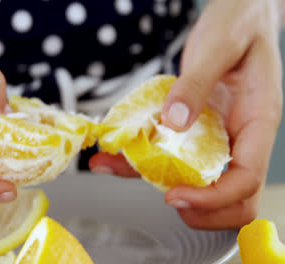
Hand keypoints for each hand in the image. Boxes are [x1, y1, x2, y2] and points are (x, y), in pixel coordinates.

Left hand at [90, 0, 282, 228]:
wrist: (239, 14)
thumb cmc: (240, 24)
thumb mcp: (219, 47)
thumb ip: (196, 83)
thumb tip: (175, 122)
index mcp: (257, 121)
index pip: (246, 179)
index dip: (213, 198)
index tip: (176, 195)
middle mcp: (240, 135)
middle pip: (234, 197)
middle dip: (201, 207)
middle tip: (167, 197)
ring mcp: (218, 135)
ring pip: (201, 181)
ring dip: (165, 185)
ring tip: (123, 169)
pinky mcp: (196, 128)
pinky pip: (174, 154)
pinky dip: (145, 161)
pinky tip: (116, 154)